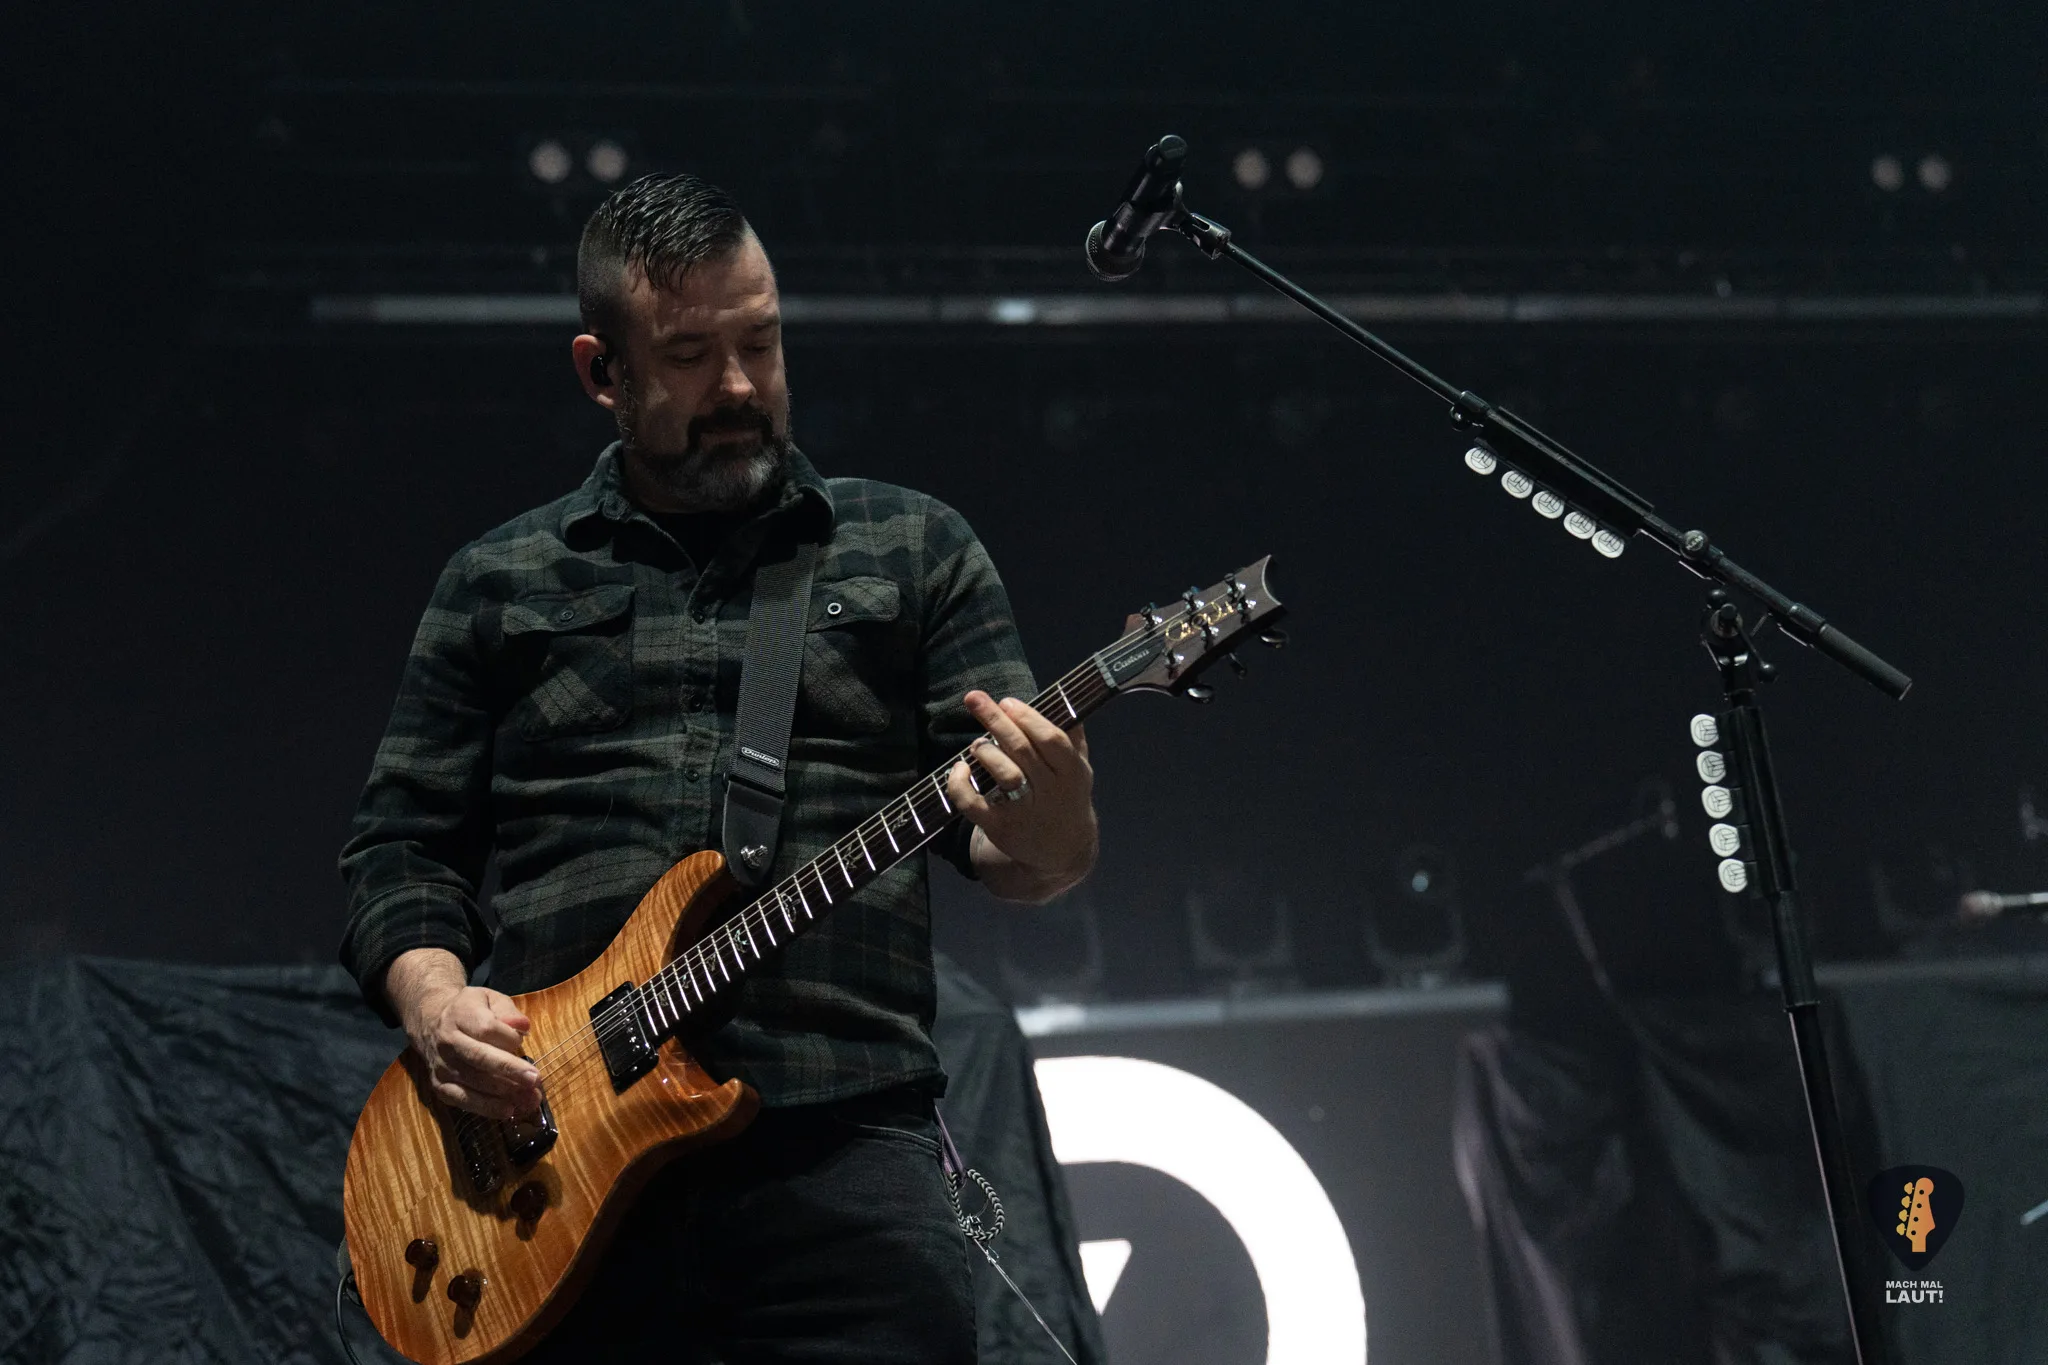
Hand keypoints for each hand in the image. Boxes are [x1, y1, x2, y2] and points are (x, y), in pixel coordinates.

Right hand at [389, 950, 541, 1118]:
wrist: (429, 1021)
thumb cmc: (470, 1010)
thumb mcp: (489, 999)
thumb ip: (508, 1011)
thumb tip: (523, 1026)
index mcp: (460, 1015)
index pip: (485, 1028)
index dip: (508, 1037)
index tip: (523, 1041)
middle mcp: (447, 1041)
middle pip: (479, 1057)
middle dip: (509, 1069)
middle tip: (535, 1078)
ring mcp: (442, 1066)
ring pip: (473, 1081)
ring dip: (504, 1092)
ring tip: (530, 1098)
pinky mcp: (439, 1086)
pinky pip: (463, 1100)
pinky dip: (486, 1107)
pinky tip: (508, 1110)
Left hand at [946, 691, 1097, 901]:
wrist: (1063, 851)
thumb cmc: (1067, 797)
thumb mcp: (1079, 768)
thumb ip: (1072, 737)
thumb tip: (1061, 700)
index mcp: (1072, 772)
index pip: (1051, 739)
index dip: (1029, 718)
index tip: (1007, 702)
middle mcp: (1051, 791)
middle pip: (1022, 750)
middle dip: (996, 721)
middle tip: (974, 699)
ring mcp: (1025, 811)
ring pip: (1004, 775)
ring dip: (986, 751)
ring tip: (977, 744)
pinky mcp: (1000, 828)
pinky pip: (974, 805)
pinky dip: (960, 786)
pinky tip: (959, 769)